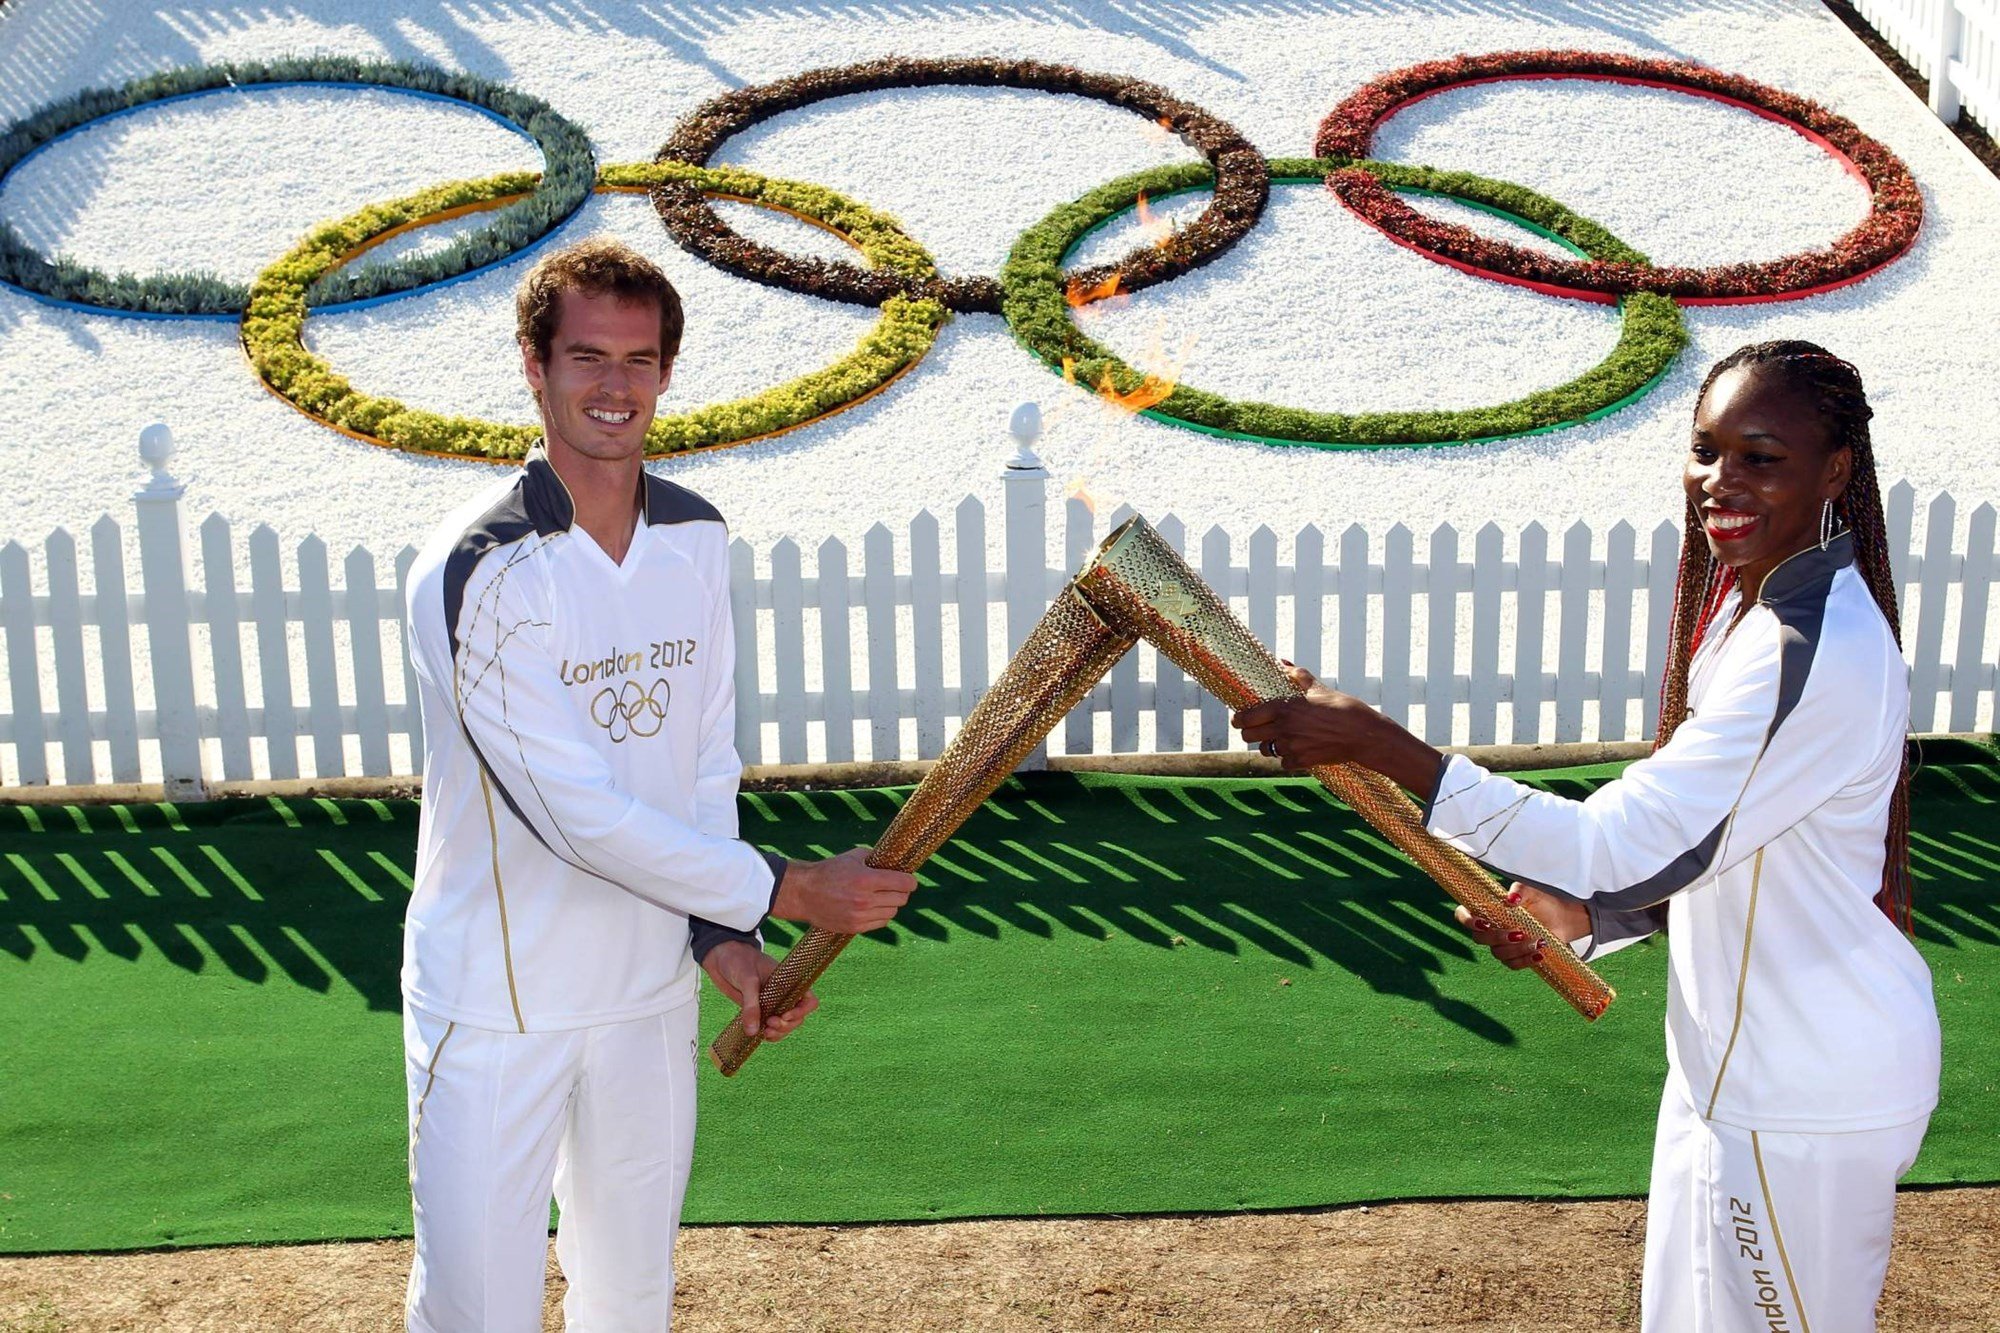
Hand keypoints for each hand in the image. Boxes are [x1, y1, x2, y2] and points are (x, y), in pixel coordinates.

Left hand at [701, 939, 817, 1038]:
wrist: (721, 956)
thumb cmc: (739, 960)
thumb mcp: (748, 980)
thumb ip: (750, 1005)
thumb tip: (753, 1032)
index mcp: (789, 982)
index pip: (808, 1000)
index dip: (801, 1011)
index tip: (785, 1016)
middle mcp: (784, 994)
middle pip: (798, 1018)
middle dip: (787, 1025)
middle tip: (770, 1023)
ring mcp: (772, 1003)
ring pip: (785, 1025)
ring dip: (779, 1033)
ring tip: (765, 1032)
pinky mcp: (760, 1010)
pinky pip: (771, 1027)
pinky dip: (769, 1034)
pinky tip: (760, 1035)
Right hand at [771, 845, 914, 934]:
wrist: (803, 893)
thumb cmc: (828, 871)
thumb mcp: (853, 857)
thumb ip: (875, 859)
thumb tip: (895, 863)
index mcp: (866, 880)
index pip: (903, 883)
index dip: (910, 881)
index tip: (910, 880)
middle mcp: (865, 900)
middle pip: (901, 899)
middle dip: (902, 891)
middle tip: (897, 886)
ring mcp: (860, 916)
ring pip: (892, 912)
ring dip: (891, 904)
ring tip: (883, 896)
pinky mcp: (855, 928)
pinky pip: (881, 923)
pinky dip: (882, 915)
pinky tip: (874, 907)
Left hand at [1232, 664, 1442, 796]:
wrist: (1362, 733)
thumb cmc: (1341, 707)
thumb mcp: (1318, 688)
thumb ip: (1296, 675)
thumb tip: (1282, 662)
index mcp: (1283, 707)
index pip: (1245, 717)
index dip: (1239, 719)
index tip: (1239, 719)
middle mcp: (1282, 728)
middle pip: (1248, 736)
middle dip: (1249, 733)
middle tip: (1256, 730)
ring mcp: (1291, 747)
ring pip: (1265, 750)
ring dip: (1269, 745)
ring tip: (1279, 739)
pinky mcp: (1300, 761)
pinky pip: (1283, 763)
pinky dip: (1287, 758)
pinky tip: (1298, 750)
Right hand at [1454, 882, 1590, 969]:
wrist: (1562, 920)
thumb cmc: (1543, 903)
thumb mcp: (1532, 892)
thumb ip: (1519, 890)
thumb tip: (1510, 899)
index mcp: (1487, 910)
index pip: (1463, 915)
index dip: (1467, 920)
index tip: (1484, 922)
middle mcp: (1490, 928)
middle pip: (1479, 939)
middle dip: (1497, 937)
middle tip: (1518, 933)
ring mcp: (1501, 945)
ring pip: (1498, 953)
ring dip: (1517, 949)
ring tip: (1538, 941)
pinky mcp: (1514, 957)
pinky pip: (1512, 964)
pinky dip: (1526, 960)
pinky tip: (1539, 953)